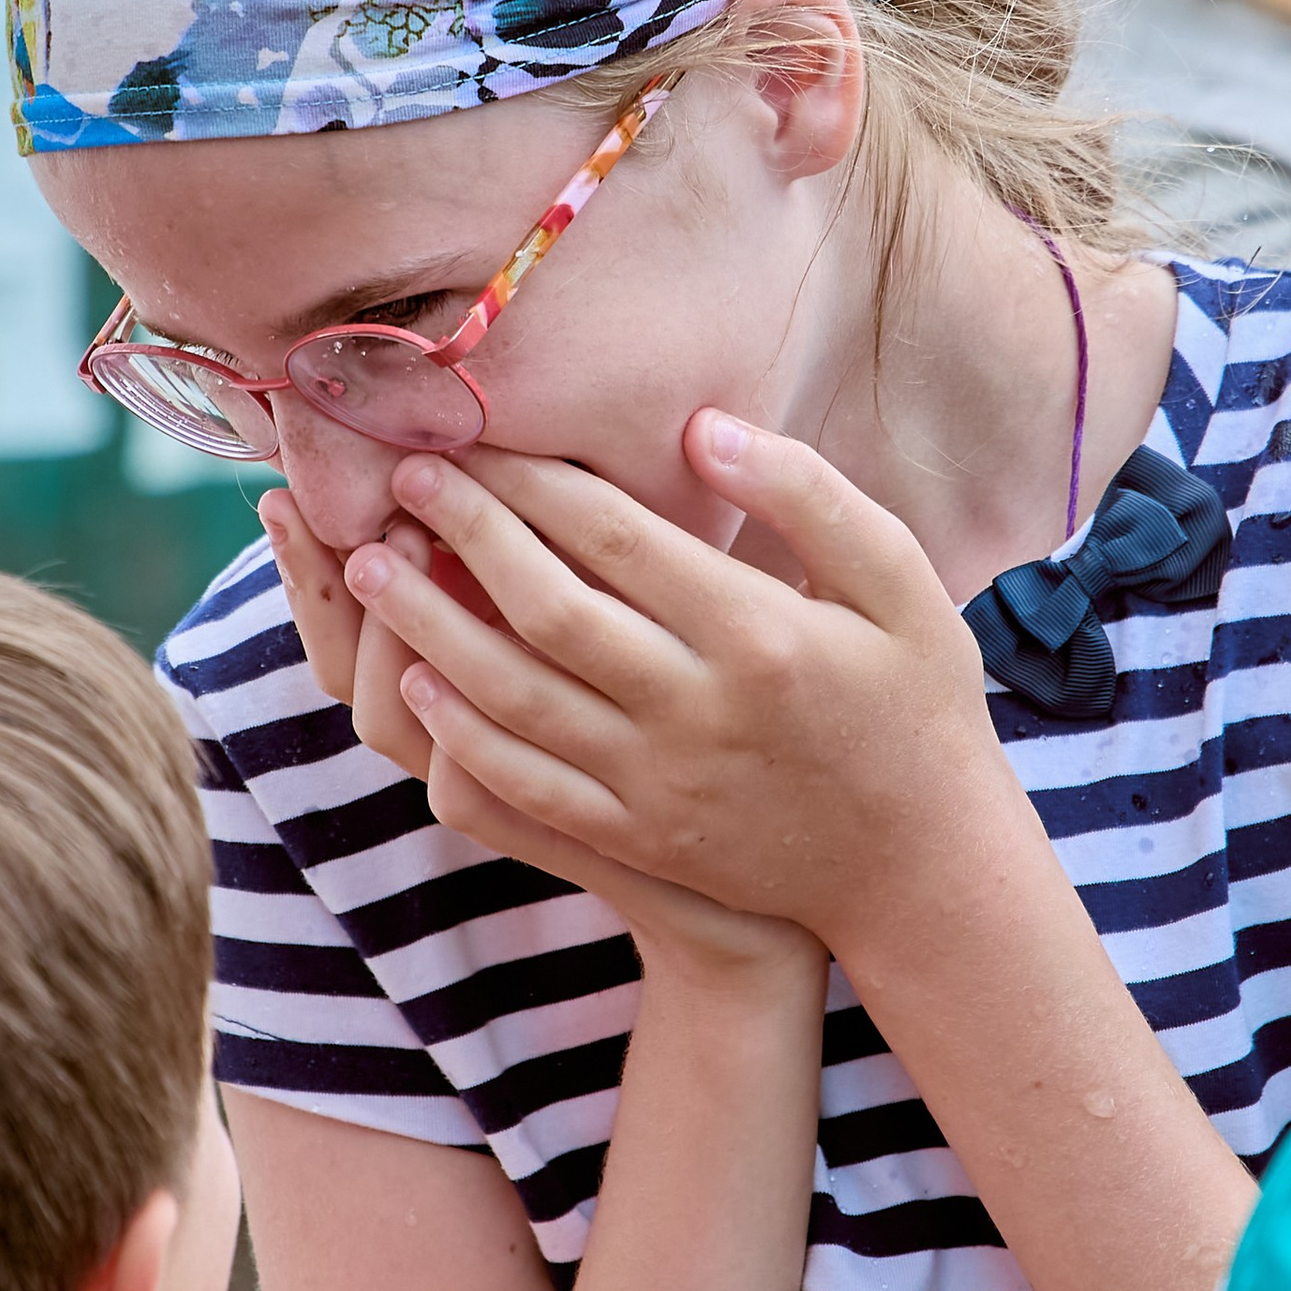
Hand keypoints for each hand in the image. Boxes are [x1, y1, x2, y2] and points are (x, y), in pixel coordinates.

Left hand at [340, 422, 1016, 963]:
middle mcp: (697, 710)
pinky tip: (417, 680)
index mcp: (760, 633)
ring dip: (429, 626)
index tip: (472, 438)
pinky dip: (461, 730)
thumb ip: (808, 496)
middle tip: (401, 479)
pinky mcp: (638, 837)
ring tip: (371, 566)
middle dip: (462, 535)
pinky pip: (523, 784)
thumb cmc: (915, 702)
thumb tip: (702, 426)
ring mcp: (658, 784)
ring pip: (512, 698)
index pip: (615, 538)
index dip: (532, 483)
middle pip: (545, 609)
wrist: (920, 864)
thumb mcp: (899, 582)